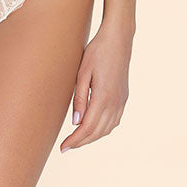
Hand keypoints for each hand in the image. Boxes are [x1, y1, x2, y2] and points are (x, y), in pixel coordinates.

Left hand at [60, 24, 132, 153]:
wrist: (118, 39)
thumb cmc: (97, 52)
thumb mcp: (82, 73)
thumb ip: (79, 99)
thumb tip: (76, 123)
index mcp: (103, 97)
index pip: (87, 128)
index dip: (74, 140)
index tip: (62, 148)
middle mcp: (115, 102)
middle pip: (97, 132)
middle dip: (81, 142)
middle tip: (66, 147)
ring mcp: (122, 100)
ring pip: (107, 128)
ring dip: (92, 137)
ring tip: (77, 139)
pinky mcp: (124, 97)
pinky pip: (114, 120)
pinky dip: (103, 129)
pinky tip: (94, 128)